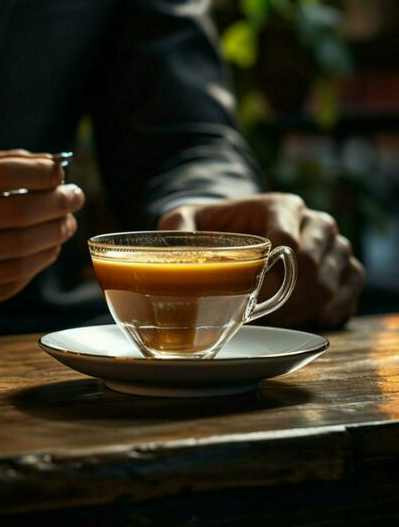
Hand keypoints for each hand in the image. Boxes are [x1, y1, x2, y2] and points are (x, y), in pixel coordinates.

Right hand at [0, 148, 84, 313]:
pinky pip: (17, 279)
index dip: (43, 172)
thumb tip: (56, 165)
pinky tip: (48, 245)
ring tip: (66, 221)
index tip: (59, 171)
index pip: (6, 175)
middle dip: (60, 203)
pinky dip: (41, 259)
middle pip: (21, 215)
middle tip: (75, 196)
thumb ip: (4, 162)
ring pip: (25, 252)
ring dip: (57, 233)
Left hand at [158, 194, 364, 329]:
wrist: (237, 231)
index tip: (248, 297)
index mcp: (280, 206)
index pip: (287, 241)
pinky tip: (305, 320)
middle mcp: (313, 222)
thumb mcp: (184, 222)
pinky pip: (352, 289)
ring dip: (304, 308)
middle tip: (260, 316)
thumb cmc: (210, 228)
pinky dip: (332, 311)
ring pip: (334, 280)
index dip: (269, 277)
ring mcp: (333, 243)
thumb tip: (175, 243)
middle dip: (285, 298)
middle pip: (314, 264)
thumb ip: (177, 228)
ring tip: (275, 319)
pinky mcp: (345, 266)